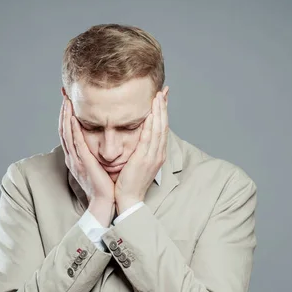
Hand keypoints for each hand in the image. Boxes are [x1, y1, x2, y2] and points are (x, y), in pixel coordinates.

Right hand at [58, 96, 114, 206]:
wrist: (105, 201)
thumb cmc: (104, 185)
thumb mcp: (98, 165)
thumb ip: (96, 153)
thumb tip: (102, 140)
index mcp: (76, 157)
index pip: (68, 132)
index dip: (66, 116)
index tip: (68, 101)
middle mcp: (73, 157)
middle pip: (63, 130)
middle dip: (63, 112)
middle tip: (64, 95)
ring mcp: (76, 159)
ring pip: (67, 134)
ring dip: (65, 117)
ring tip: (66, 101)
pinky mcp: (83, 163)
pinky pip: (76, 144)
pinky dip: (72, 130)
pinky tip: (72, 118)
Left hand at [115, 87, 168, 212]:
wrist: (128, 199)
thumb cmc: (130, 182)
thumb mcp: (137, 162)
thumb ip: (139, 148)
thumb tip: (136, 136)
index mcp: (157, 153)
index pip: (162, 128)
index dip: (163, 112)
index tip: (162, 98)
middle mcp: (158, 153)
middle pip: (163, 125)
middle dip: (163, 107)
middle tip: (162, 91)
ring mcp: (153, 157)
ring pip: (159, 130)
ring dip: (159, 112)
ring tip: (158, 96)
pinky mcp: (145, 160)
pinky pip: (149, 139)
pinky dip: (151, 125)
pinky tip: (151, 114)